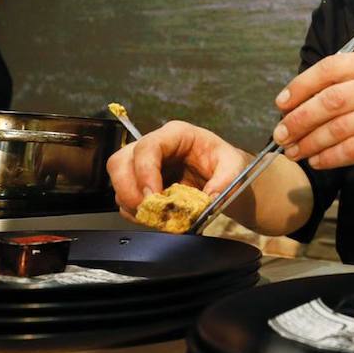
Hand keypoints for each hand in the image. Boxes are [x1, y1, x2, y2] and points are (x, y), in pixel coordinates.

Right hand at [105, 120, 249, 221]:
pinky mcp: (142, 185)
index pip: (147, 148)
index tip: (153, 197)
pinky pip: (124, 199)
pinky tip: (153, 218)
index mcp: (176, 135)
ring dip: (131, 204)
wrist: (228, 178)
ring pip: (118, 181)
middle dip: (128, 190)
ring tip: (154, 217)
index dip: (144, 172)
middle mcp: (155, 147)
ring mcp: (144, 166)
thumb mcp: (235, 167)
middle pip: (120, 162)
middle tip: (147, 210)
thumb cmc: (229, 165)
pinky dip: (134, 213)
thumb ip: (225, 181)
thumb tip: (209, 199)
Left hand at [273, 50, 353, 172]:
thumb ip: (348, 84)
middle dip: (300, 118)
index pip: (332, 68)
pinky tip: (318, 161)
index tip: (281, 104)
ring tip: (294, 151)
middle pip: (333, 99)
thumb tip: (296, 103)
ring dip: (311, 141)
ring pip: (341, 127)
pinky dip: (331, 157)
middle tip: (281, 134)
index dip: (301, 86)